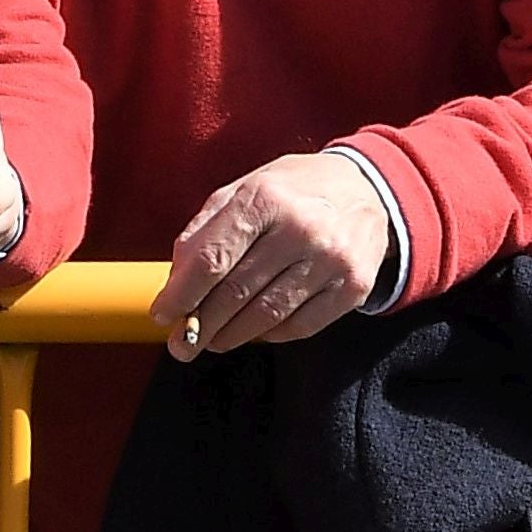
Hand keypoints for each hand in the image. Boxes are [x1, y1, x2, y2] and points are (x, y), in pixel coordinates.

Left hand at [154, 152, 394, 358]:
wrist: (368, 188)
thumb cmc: (293, 190)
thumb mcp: (246, 188)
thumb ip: (206, 229)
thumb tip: (176, 282)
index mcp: (264, 198)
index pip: (212, 258)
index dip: (181, 294)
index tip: (162, 315)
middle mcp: (300, 229)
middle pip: (236, 292)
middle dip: (200, 324)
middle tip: (182, 342)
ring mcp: (330, 260)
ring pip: (267, 315)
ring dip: (231, 335)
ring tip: (212, 340)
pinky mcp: (353, 286)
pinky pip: (301, 326)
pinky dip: (270, 335)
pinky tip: (255, 332)